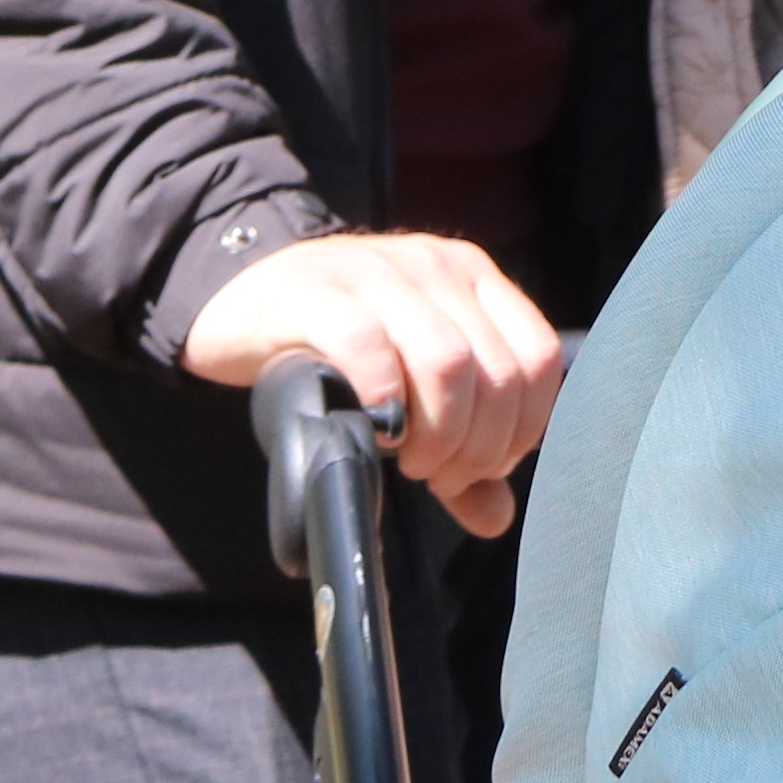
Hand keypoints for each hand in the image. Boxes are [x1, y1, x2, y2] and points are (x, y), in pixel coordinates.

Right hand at [182, 229, 561, 536]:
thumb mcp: (410, 387)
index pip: (537, 358)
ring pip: (446, 361)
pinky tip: (373, 429)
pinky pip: (368, 345)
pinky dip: (382, 400)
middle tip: (434, 474)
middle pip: (495, 372)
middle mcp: (435, 267)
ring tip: (405, 458)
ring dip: (435, 434)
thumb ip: (459, 448)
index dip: (520, 429)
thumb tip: (497, 516)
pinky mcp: (316, 293)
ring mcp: (377, 271)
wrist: (245, 300)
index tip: (477, 467)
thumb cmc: (338, 350)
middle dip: (474, 446)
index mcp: (473, 280)